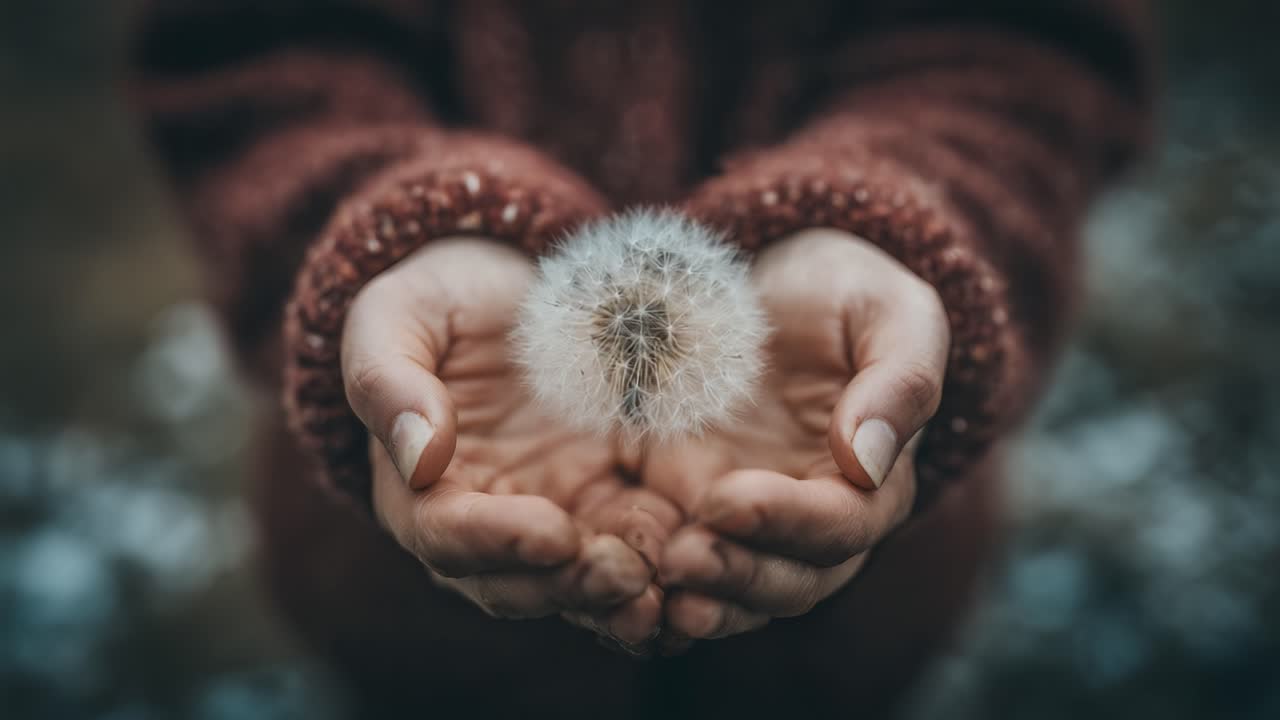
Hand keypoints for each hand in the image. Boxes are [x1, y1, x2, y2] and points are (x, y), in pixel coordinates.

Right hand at [343, 237, 681, 647]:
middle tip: (624, 577)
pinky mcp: (614, 499)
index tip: (553, 534)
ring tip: (667, 594)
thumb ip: (387, 380)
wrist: (517, 277)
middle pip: (516, 581)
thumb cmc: (444, 295)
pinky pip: (636, 550)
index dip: (495, 543)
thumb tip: (419, 456)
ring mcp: (554, 516)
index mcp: (420, 488)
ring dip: (620, 599)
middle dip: (569, 588)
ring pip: (579, 583)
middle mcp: (486, 520)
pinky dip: (664, 570)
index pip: (446, 536)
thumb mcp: (399, 314)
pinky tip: (703, 565)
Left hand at [648, 228, 948, 639]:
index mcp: (872, 479)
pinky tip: (622, 585)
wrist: (764, 279)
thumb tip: (871, 463)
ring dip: (699, 597)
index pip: (842, 526)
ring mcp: (745, 520)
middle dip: (736, 576)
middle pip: (790, 579)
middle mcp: (810, 517)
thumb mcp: (886, 311)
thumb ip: (900, 380)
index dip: (788, 522)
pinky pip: (680, 570)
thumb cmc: (840, 291)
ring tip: (652, 580)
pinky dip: (657, 589)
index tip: (726, 500)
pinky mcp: (685, 510)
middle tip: (679, 558)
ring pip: (736, 591)